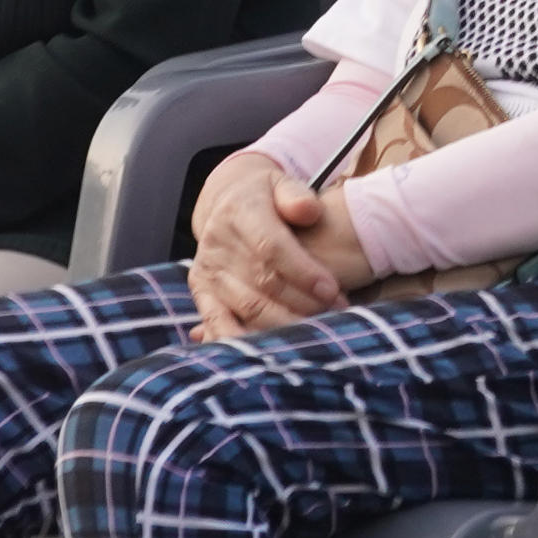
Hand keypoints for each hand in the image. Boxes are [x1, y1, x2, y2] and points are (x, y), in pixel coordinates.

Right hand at [186, 155, 370, 341]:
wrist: (226, 202)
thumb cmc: (266, 196)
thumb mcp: (281, 182)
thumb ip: (296, 195)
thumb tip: (310, 210)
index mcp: (239, 212)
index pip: (272, 248)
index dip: (303, 272)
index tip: (333, 290)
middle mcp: (217, 244)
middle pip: (262, 283)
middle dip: (303, 303)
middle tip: (335, 315)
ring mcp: (207, 271)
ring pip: (246, 307)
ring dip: (282, 324)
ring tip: (316, 333)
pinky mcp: (201, 292)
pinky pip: (218, 322)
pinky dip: (240, 340)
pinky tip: (266, 354)